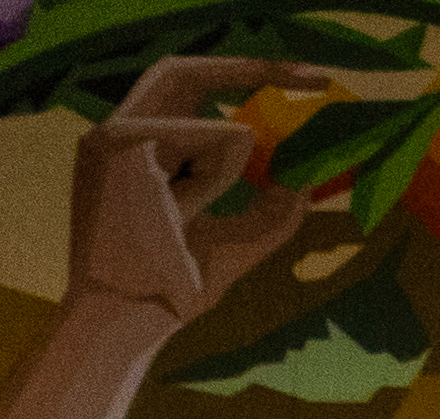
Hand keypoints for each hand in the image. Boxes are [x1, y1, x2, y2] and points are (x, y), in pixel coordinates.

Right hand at [71, 59, 324, 325]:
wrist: (133, 318)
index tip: (300, 80)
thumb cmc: (175, 289)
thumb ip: (270, 212)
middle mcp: (118, 133)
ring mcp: (112, 135)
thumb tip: (308, 183)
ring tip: (186, 213)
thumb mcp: (235, 243)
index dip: (236, 74)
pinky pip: (206, 139)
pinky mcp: (117, 144)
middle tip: (317, 78)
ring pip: (215, 126)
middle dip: (253, 68)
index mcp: (137, 149)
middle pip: (183, 73)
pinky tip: (181, 208)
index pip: (184, 88)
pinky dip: (217, 174)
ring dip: (225, 174)